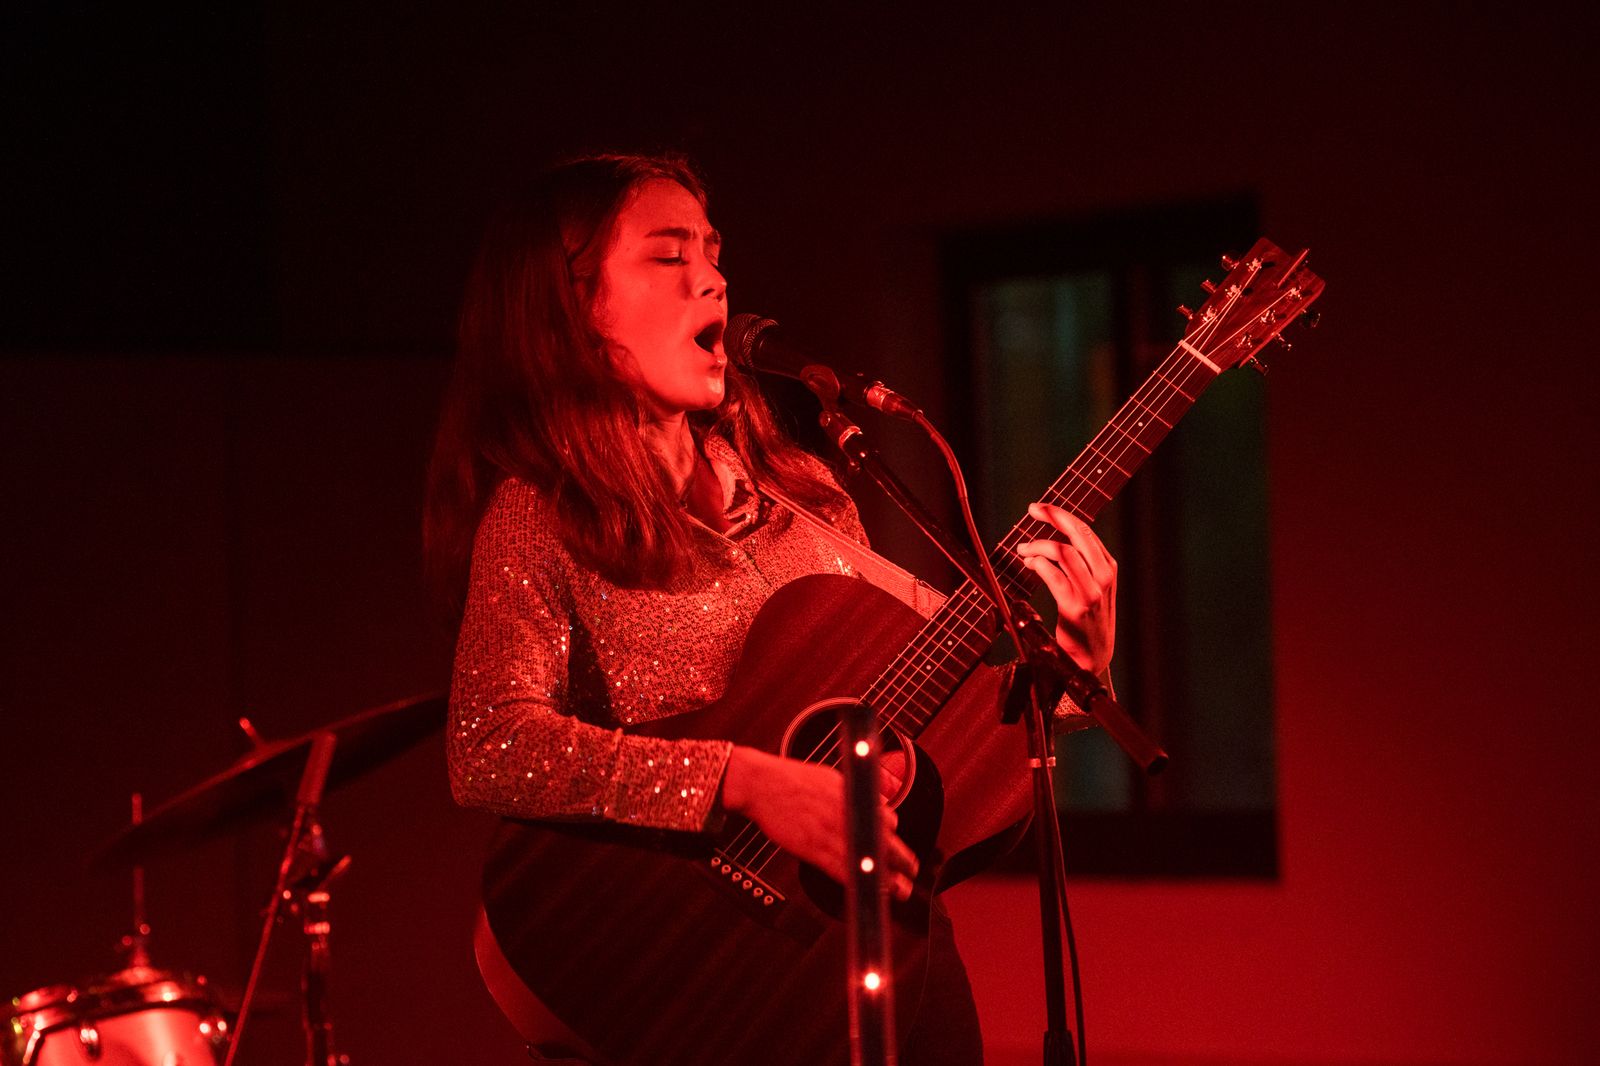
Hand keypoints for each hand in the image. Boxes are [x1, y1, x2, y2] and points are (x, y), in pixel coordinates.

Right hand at [721, 746, 917, 899]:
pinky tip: (869, 891)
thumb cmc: (794, 779)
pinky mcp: (814, 849)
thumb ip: (858, 791)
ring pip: (867, 861)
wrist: (763, 785)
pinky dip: (858, 882)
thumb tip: (881, 799)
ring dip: (888, 879)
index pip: (887, 820)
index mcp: (854, 795)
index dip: (894, 839)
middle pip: (884, 842)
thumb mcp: (834, 777)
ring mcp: (832, 833)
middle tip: (912, 874)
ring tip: (900, 891)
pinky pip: (841, 870)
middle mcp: (848, 814)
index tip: (902, 851)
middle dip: (902, 861)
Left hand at [1016, 501, 1116, 674]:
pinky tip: (1029, 564)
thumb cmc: (1088, 622)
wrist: (1091, 658)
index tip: (1041, 508)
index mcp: (1109, 568)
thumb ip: (1082, 566)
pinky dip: (1037, 564)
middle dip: (1053, 516)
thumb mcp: (1094, 589)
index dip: (1061, 515)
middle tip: (1032, 510)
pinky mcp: (1075, 606)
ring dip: (1037, 545)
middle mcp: (1103, 577)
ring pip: (1062, 551)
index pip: (1085, 531)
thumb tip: (1055, 542)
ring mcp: (1091, 591)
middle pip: (1076, 533)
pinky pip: (1052, 574)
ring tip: (1023, 550)